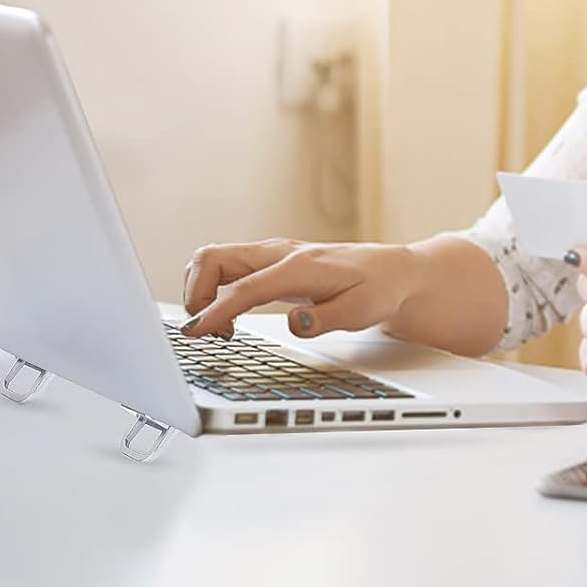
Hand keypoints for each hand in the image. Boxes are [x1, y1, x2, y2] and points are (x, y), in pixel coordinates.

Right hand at [181, 237, 417, 340]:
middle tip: (205, 330)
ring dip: (202, 292)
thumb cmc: (378, 289)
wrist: (392, 272)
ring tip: (220, 329)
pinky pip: (227, 270)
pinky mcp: (270, 264)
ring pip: (215, 260)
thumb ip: (326, 319)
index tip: (194, 332)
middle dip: (195, 293)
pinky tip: (229, 319)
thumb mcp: (362, 311)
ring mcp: (272, 256)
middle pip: (213, 258)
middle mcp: (279, 254)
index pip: (245, 288)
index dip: (215, 310)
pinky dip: (214, 291)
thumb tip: (294, 324)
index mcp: (299, 267)